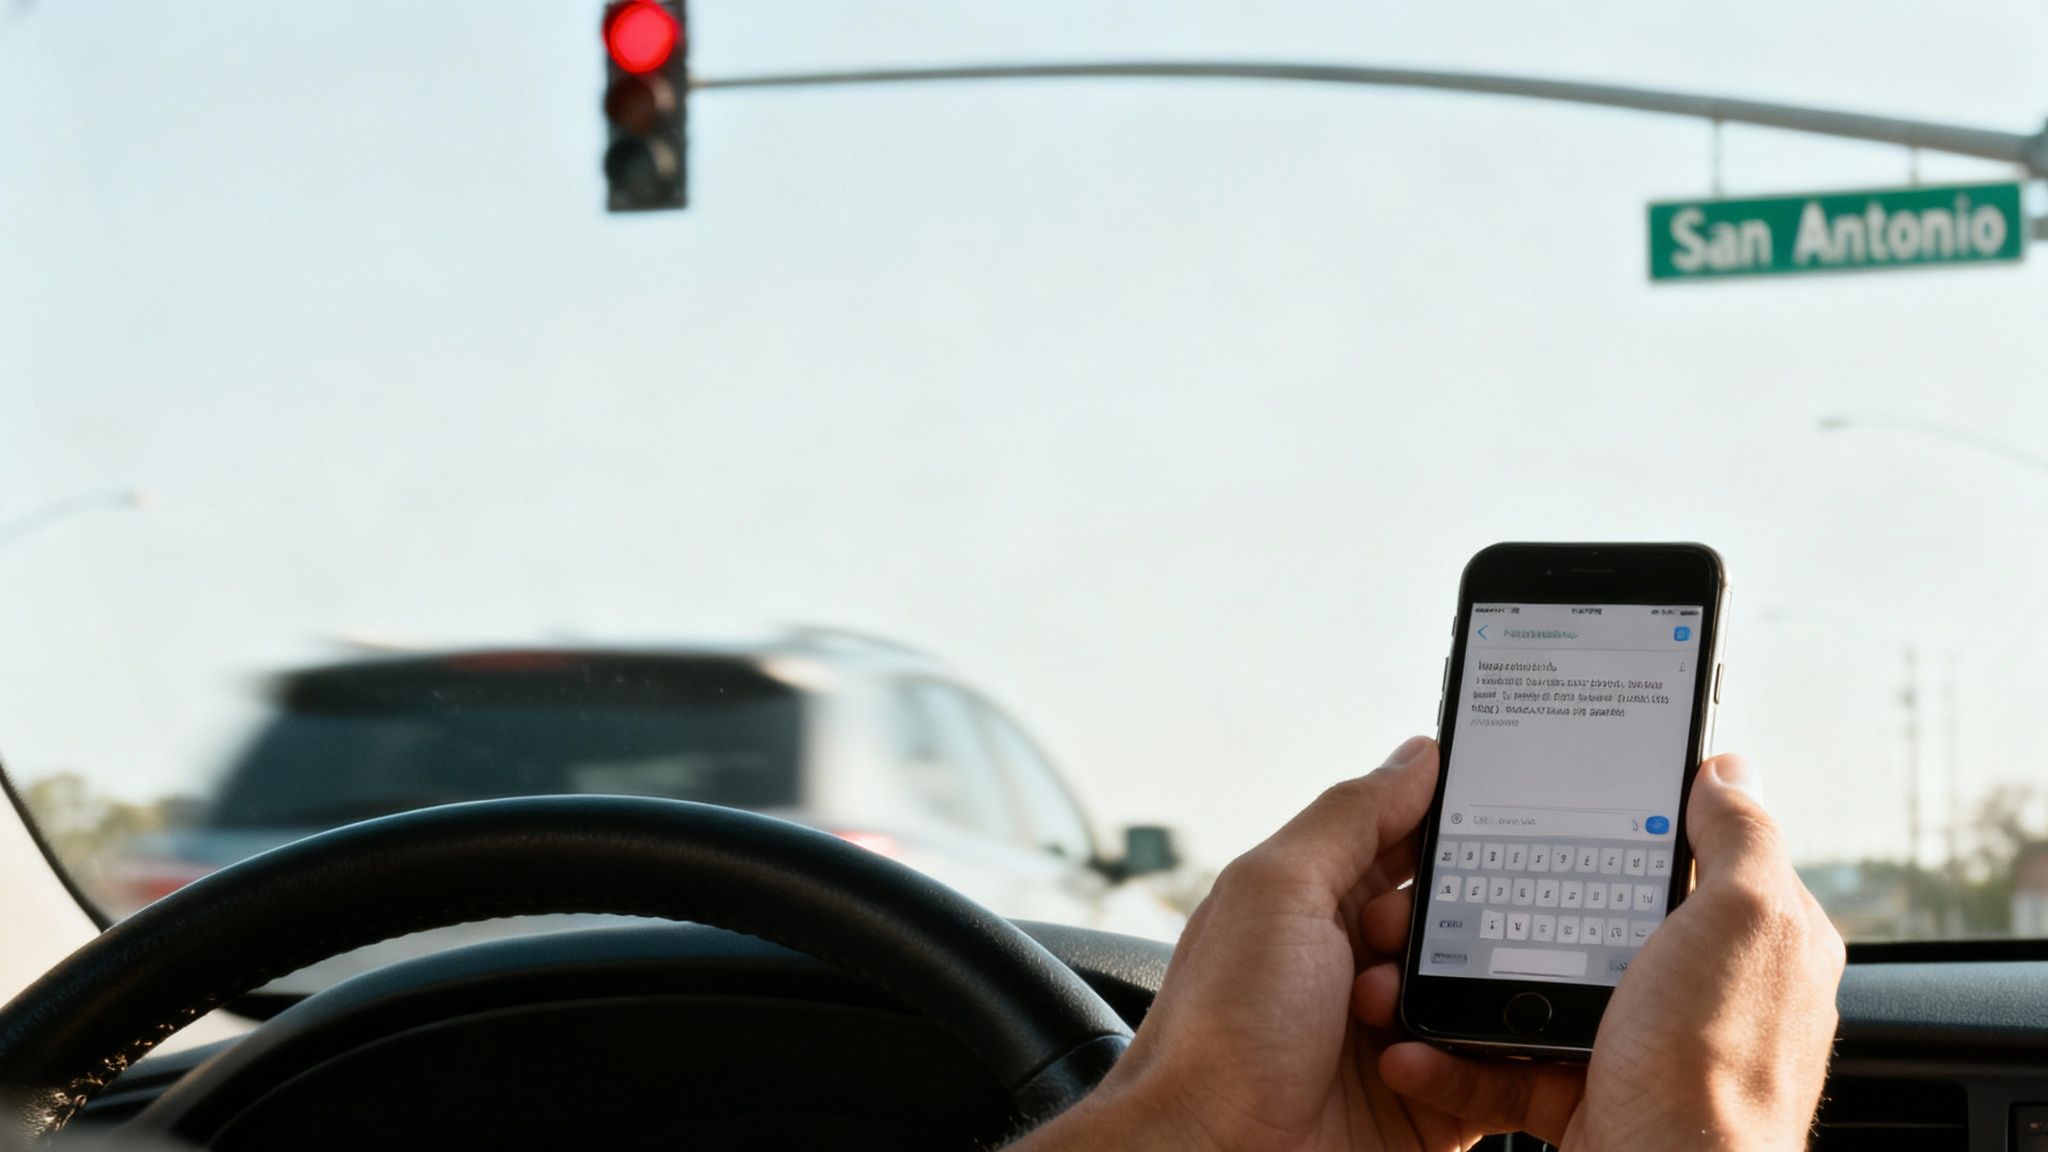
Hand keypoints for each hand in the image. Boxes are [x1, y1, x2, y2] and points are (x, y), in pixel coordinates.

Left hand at [1016, 736, 1551, 1151]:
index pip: (1412, 838)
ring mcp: (1400, 1034)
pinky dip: (1481, 1065)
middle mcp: (1362, 961)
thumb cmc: (1221, 1031)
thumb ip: (1349, 816)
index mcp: (1322, 899)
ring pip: (1489, 992)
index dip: (1456, 826)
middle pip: (1464, 916)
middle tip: (1430, 934)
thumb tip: (1416, 756)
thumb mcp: (1277, 890)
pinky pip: (1496, 1072)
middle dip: (1469, 919)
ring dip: (1464, 996)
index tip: (1511, 813)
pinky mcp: (1432, 1100)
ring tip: (1396, 1010)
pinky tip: (1423, 1063)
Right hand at [1367, 754, 1845, 1150]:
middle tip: (1458, 887)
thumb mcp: (1745, 921)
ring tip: (1412, 969)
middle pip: (1592, 917)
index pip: (1687, 854)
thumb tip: (1727, 770)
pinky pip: (1505, 1066)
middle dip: (1518, 904)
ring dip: (1466, 983)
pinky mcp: (1588, 1098)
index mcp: (1749, 940)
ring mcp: (1641, 1048)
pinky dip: (1454, 1059)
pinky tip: (1418, 1047)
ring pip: (1536, 990)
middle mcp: (1699, 993)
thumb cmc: (1717, 1070)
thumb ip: (1742, 837)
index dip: (1624, 820)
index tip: (1556, 800)